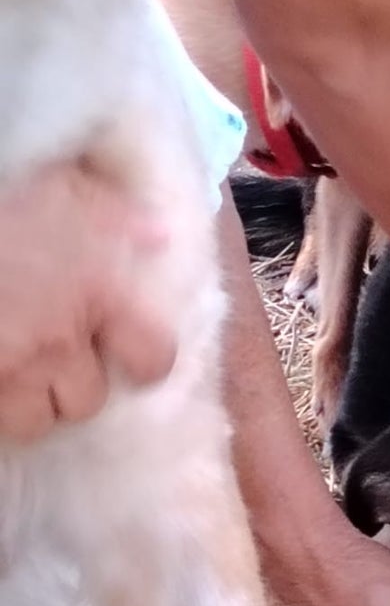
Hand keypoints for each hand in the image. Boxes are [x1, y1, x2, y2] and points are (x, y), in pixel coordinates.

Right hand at [0, 163, 175, 441]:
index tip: (130, 352)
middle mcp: (58, 341)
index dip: (144, 360)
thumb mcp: (64, 184)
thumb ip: (116, 215)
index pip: (152, 357)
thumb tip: (158, 236)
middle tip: (55, 355)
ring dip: (29, 402)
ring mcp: (7, 370)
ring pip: (34, 421)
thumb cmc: (1, 190)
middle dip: (73, 384)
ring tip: (16, 371)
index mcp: (99, 291)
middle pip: (86, 400)